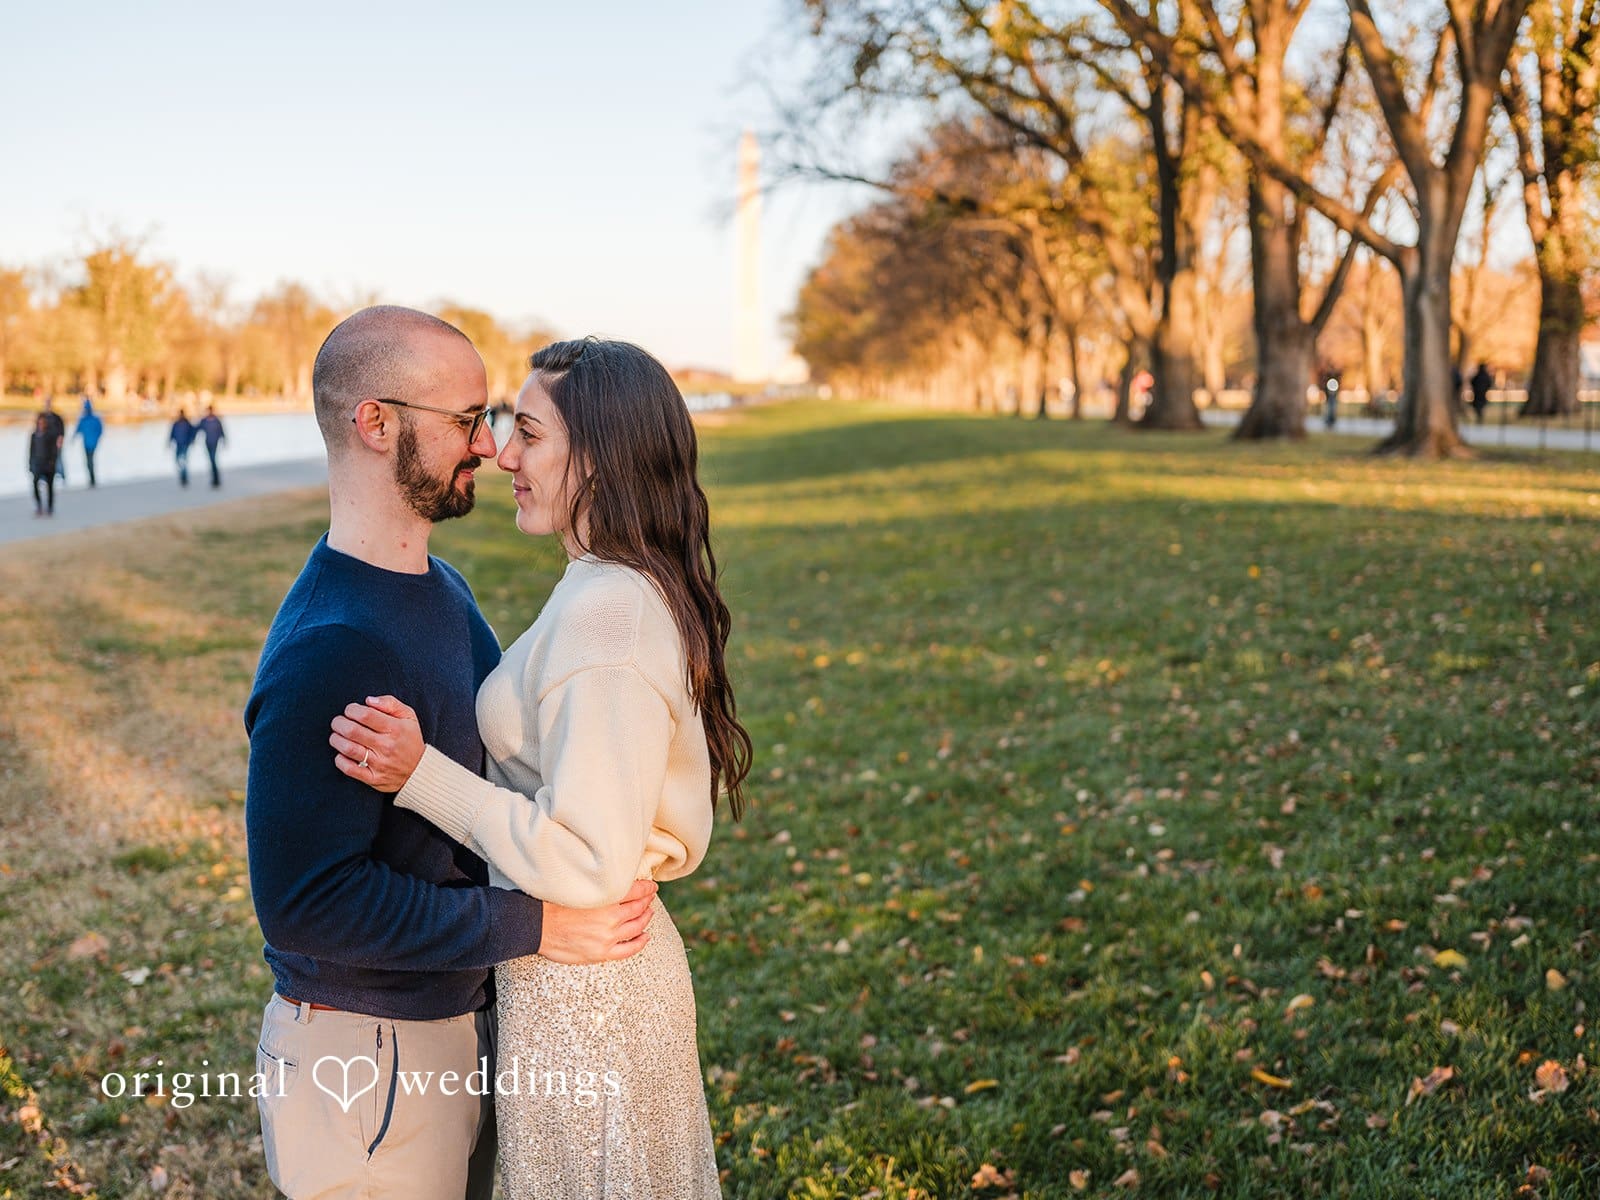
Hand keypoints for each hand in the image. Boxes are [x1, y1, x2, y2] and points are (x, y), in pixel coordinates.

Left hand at [330, 695, 423, 791]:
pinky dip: (340, 760)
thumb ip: (390, 703)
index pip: (365, 715)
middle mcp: (387, 746)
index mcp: (395, 729)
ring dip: (336, 739)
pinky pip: (349, 769)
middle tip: (338, 722)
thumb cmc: (409, 739)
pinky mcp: (373, 778)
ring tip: (337, 735)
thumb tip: (368, 700)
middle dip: (339, 723)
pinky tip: (342, 753)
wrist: (419, 771)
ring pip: (348, 749)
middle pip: (352, 731)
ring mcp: (379, 764)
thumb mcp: (408, 716)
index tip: (350, 710)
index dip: (352, 709)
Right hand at [537, 879, 657, 963]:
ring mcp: (607, 936)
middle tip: (651, 897)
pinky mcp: (601, 953)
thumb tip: (611, 879)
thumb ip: (598, 885)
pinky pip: (629, 950)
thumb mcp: (579, 886)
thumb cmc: (553, 903)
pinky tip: (645, 937)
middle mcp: (610, 917)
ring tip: (649, 913)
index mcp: (605, 898)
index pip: (635, 890)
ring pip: (637, 927)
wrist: (537, 926)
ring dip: (646, 918)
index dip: (647, 887)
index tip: (652, 885)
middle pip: (638, 907)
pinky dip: (640, 943)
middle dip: (647, 901)